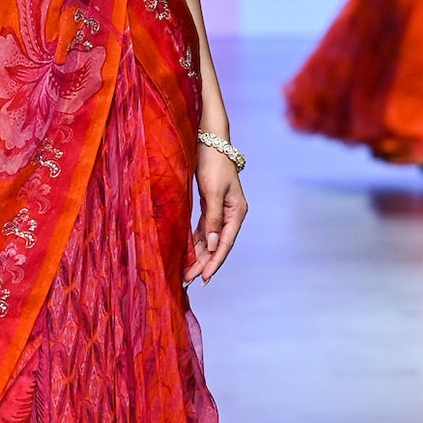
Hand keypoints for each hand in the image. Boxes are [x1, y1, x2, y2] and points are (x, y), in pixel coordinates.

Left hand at [184, 146, 246, 284]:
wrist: (209, 141)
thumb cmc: (213, 163)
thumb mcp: (213, 191)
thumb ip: (213, 218)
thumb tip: (211, 244)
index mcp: (237, 212)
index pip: (225, 244)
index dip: (214, 262)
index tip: (203, 278)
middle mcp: (231, 215)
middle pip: (216, 245)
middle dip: (202, 263)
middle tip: (186, 281)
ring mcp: (220, 211)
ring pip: (208, 240)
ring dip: (197, 256)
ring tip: (185, 273)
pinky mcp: (209, 206)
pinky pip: (202, 230)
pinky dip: (194, 242)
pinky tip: (187, 254)